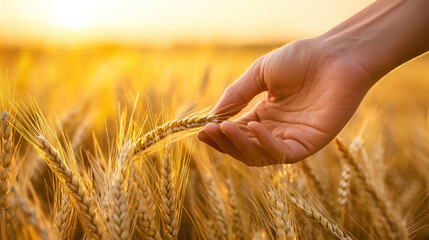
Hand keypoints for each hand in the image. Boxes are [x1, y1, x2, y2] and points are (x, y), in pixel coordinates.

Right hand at [197, 38, 372, 165]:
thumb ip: (237, 94)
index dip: (219, 134)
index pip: (237, 132)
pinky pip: (283, 153)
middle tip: (209, 131)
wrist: (337, 55)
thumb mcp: (260, 73)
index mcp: (264, 115)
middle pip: (244, 148)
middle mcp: (276, 130)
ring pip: (259, 155)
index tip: (201, 130)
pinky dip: (265, 144)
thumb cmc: (302, 59)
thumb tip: (213, 114)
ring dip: (240, 144)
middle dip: (224, 142)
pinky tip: (253, 127)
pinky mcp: (309, 143)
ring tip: (225, 128)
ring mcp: (292, 138)